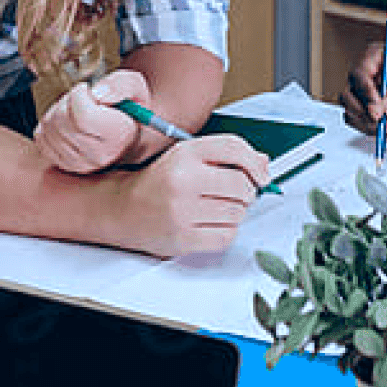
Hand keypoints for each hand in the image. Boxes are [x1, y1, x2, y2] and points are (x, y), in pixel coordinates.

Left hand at [36, 71, 152, 172]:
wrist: (128, 137)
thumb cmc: (129, 109)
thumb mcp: (135, 87)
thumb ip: (120, 85)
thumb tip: (97, 93)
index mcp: (118, 136)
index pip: (82, 115)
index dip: (79, 94)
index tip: (87, 89)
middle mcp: (98, 155)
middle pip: (62, 121)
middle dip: (67, 100)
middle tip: (81, 98)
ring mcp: (79, 164)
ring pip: (49, 128)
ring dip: (57, 111)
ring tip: (75, 110)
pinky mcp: (64, 164)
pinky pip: (41, 139)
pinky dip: (48, 125)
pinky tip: (65, 122)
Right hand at [115, 135, 267, 257]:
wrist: (122, 209)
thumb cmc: (160, 182)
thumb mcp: (187, 157)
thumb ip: (225, 156)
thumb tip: (264, 165)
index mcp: (185, 153)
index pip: (234, 148)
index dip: (255, 163)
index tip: (262, 176)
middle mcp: (183, 179)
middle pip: (242, 185)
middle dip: (246, 193)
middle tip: (235, 195)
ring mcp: (182, 211)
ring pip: (238, 213)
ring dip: (235, 213)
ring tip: (216, 210)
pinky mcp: (183, 238)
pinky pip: (227, 236)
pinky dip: (226, 232)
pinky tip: (210, 225)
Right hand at [339, 44, 386, 140]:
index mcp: (384, 59)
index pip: (360, 71)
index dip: (364, 89)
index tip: (376, 106)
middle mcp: (376, 79)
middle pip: (350, 92)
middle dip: (361, 108)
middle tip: (379, 119)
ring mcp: (377, 101)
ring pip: (352, 111)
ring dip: (364, 122)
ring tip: (386, 126)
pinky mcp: (382, 120)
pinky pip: (364, 127)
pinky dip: (370, 133)